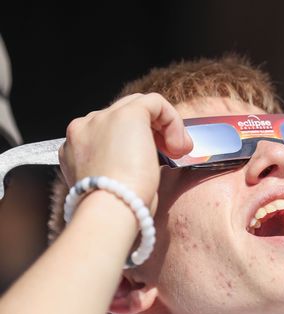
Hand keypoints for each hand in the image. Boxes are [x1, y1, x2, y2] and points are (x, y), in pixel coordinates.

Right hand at [60, 93, 191, 208]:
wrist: (111, 209)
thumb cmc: (116, 210)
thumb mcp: (112, 187)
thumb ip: (119, 169)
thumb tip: (142, 166)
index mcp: (76, 148)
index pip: (109, 132)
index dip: (136, 143)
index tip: (155, 163)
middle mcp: (84, 128)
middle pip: (123, 115)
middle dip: (151, 132)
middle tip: (171, 155)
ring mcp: (102, 118)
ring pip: (140, 106)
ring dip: (164, 126)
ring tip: (176, 151)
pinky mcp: (127, 114)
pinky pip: (156, 102)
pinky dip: (172, 120)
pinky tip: (178, 144)